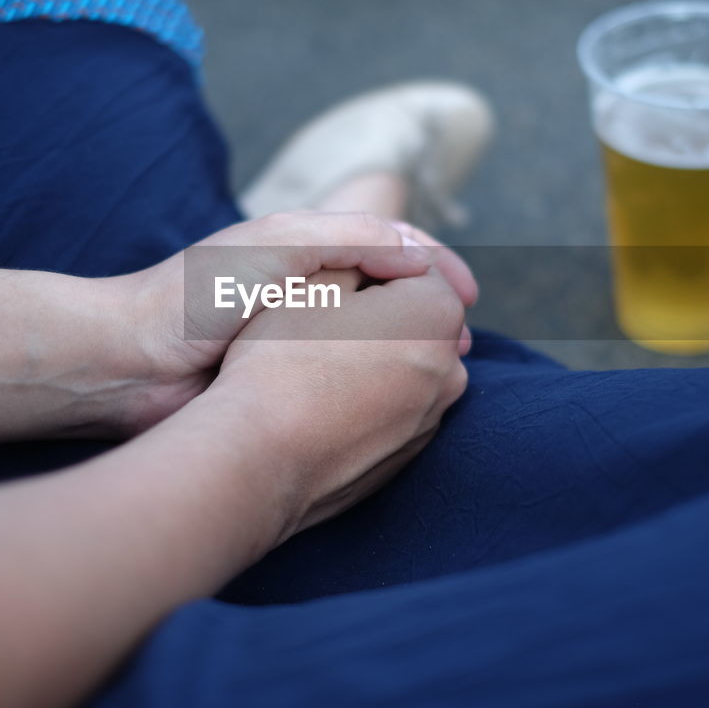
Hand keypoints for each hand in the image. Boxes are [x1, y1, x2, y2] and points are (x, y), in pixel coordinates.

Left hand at [103, 212, 476, 433]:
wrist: (127, 364)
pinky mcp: (285, 378)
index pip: (393, 243)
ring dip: (411, 351)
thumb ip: (349, 238)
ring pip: (373, 338)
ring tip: (442, 374)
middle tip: (462, 345)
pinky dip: (378, 382)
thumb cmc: (194, 297)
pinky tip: (396, 399)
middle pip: (391, 291)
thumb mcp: (278, 247)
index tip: (469, 298)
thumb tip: (419, 254)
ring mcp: (298, 335)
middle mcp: (309, 286)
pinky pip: (345, 376)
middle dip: (434, 312)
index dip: (437, 265)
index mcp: (308, 244)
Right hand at [205, 265, 468, 539]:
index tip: (334, 277)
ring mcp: (432, 417)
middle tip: (322, 317)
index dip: (373, 264)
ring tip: (318, 362)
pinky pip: (397, 406)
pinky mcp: (409, 452)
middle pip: (421, 318)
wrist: (259, 455)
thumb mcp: (314, 282)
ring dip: (380, 355)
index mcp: (435, 312)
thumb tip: (386, 253)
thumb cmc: (280, 360)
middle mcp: (449, 367)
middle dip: (385, 311)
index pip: (419, 267)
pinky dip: (374, 396)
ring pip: (411, 364)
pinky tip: (325, 400)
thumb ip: (362, 255)